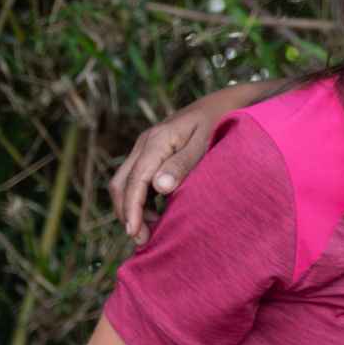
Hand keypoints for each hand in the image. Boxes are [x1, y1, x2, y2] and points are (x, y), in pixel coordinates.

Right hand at [108, 107, 213, 243]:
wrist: (223, 104)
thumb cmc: (219, 123)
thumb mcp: (205, 143)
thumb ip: (183, 164)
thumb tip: (158, 188)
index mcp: (156, 141)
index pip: (135, 181)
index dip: (132, 209)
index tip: (135, 234)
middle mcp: (144, 143)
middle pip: (121, 184)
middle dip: (126, 214)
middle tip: (142, 241)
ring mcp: (145, 147)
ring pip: (124, 182)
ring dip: (131, 207)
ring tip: (148, 232)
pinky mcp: (151, 153)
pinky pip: (135, 178)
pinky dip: (139, 198)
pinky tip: (156, 214)